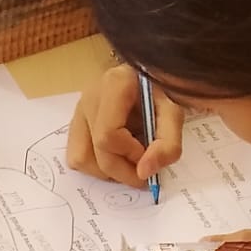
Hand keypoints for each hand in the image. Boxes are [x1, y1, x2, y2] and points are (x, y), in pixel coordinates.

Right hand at [66, 65, 182, 186]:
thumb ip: (167, 143)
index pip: (109, 136)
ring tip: (129, 158)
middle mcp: (90, 97)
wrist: (149, 78)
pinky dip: (98, 167)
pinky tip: (116, 155)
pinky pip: (78, 158)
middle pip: (97, 152)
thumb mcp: (175, 112)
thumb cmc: (161, 90)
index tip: (148, 154)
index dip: (130, 155)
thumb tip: (144, 172)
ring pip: (82, 160)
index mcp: (114, 85)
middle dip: (123, 171)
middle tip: (144, 169)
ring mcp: (79, 110)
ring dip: (108, 172)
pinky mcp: (76, 124)